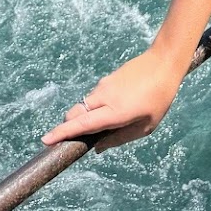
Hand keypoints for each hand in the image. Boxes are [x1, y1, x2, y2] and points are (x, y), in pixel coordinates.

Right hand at [41, 47, 185, 151]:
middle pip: (75, 113)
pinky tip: (117, 107)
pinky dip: (95, 106)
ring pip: (84, 105)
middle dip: (69, 126)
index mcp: (115, 112)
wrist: (164, 62)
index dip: (62, 132)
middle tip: (79, 138)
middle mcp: (104, 97)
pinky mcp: (107, 78)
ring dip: (85, 116)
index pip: (82, 124)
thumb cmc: (159, 98)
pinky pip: (94, 97)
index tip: (46, 140)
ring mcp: (104, 85)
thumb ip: (119, 138)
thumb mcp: (145, 126)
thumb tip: (97, 148)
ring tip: (109, 122)